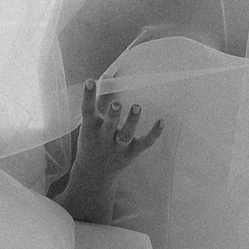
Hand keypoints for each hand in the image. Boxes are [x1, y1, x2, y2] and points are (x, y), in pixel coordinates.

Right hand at [60, 82, 162, 223]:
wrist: (93, 174)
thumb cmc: (92, 141)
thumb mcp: (89, 124)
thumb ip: (100, 100)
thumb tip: (109, 74)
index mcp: (90, 129)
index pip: (87, 110)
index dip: (88, 96)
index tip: (91, 81)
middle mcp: (103, 138)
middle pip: (108, 126)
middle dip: (113, 116)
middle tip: (117, 104)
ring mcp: (117, 147)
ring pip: (125, 135)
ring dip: (131, 122)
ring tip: (137, 107)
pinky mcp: (131, 153)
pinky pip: (144, 143)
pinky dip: (154, 134)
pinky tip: (161, 121)